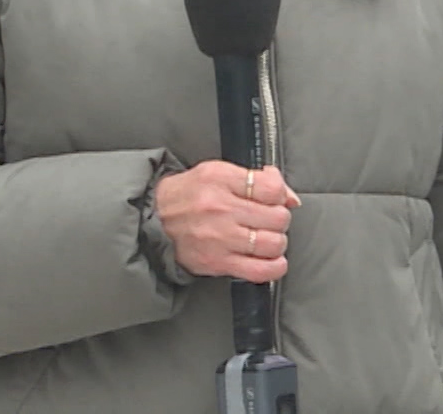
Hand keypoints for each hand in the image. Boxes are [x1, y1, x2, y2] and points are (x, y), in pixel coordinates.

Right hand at [153, 161, 300, 283]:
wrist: (153, 220)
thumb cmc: (188, 194)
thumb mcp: (218, 172)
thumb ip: (256, 179)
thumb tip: (289, 196)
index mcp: (221, 180)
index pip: (272, 188)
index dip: (280, 194)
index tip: (274, 199)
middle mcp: (221, 209)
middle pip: (277, 217)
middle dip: (280, 218)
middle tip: (269, 219)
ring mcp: (220, 238)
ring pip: (273, 244)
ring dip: (277, 242)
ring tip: (267, 238)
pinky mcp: (218, 263)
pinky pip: (259, 271)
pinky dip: (274, 267)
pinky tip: (273, 261)